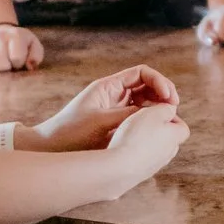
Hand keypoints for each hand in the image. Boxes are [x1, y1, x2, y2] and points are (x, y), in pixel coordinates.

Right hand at [0, 23, 43, 73]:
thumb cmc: (19, 44)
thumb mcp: (33, 46)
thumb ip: (36, 56)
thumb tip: (29, 67)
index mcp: (14, 35)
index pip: (16, 58)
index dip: (18, 64)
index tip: (18, 61)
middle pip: (2, 65)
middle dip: (6, 68)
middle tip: (7, 64)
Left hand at [35, 66, 178, 151]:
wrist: (50, 149)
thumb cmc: (70, 133)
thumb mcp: (101, 122)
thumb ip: (129, 114)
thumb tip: (157, 112)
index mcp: (109, 87)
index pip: (142, 74)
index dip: (159, 82)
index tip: (169, 97)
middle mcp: (114, 94)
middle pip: (147, 86)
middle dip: (163, 93)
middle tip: (173, 108)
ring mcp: (116, 109)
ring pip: (146, 102)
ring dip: (158, 107)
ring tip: (168, 120)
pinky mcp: (116, 124)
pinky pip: (139, 117)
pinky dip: (150, 120)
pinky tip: (156, 129)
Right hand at [102, 102, 187, 189]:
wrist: (119, 167)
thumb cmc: (137, 136)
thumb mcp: (154, 113)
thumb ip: (166, 109)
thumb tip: (172, 109)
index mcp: (175, 138)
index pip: (182, 127)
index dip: (171, 118)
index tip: (156, 112)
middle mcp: (168, 154)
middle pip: (168, 140)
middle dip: (157, 130)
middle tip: (142, 122)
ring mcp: (154, 166)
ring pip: (154, 150)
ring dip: (144, 142)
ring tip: (129, 134)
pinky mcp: (140, 175)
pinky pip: (140, 160)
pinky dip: (134, 153)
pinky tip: (121, 147)